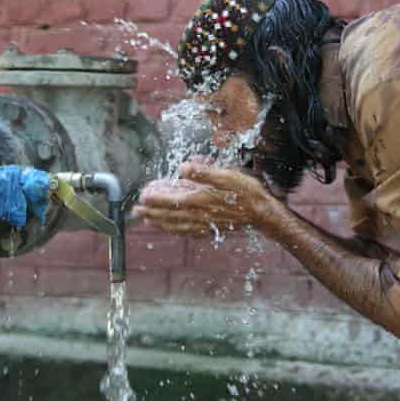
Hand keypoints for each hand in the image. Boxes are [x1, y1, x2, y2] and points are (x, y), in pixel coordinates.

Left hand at [132, 162, 277, 236]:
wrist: (263, 214)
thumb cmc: (246, 192)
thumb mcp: (226, 175)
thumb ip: (202, 172)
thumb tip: (181, 168)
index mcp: (199, 200)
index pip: (170, 200)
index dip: (155, 198)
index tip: (142, 195)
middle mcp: (198, 215)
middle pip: (169, 215)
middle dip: (151, 213)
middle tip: (136, 211)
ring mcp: (204, 225)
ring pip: (176, 225)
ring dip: (160, 223)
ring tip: (147, 221)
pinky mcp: (211, 230)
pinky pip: (188, 232)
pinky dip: (176, 230)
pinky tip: (174, 229)